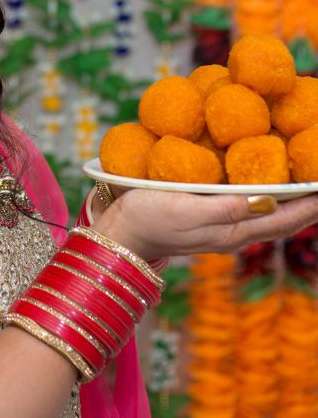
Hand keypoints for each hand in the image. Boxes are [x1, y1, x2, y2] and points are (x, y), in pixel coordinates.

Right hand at [94, 187, 317, 261]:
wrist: (119, 234)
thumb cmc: (148, 217)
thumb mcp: (186, 209)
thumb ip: (227, 207)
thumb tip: (271, 202)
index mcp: (233, 232)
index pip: (285, 219)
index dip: (310, 204)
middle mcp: (233, 233)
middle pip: (283, 221)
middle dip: (308, 205)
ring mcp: (221, 229)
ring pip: (269, 217)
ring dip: (291, 202)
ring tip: (304, 183)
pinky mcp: (206, 219)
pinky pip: (250, 211)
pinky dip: (268, 199)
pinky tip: (264, 186)